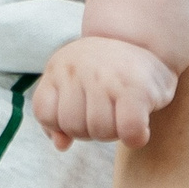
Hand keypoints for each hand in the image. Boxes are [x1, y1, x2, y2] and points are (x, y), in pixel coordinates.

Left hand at [37, 34, 177, 148]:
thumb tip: (61, 145)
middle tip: (107, 112)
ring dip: (114, 133)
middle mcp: (78, 68)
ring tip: (123, 114)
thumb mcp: (70, 86)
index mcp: (58, 68)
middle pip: (73, 127)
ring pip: (100, 131)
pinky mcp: (136, 89)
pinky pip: (129, 131)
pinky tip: (140, 127)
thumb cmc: (103, 74)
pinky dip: (135, 137)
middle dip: (90, 130)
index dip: (62, 124)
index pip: (45, 114)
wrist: (143, 42)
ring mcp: (106, 77)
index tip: (81, 110)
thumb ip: (56, 118)